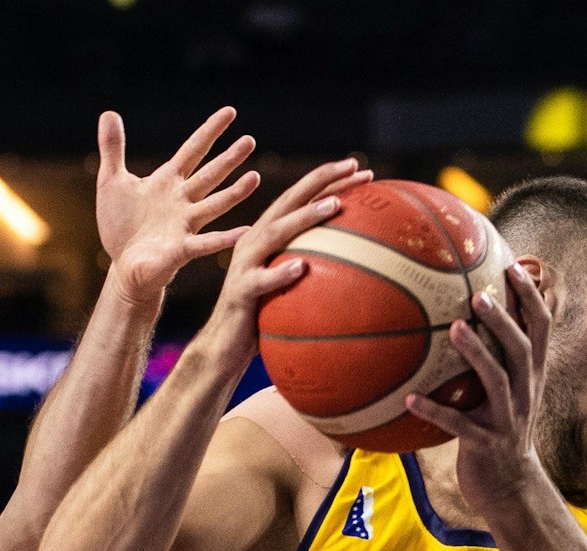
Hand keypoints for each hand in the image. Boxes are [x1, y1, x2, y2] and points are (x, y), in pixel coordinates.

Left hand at [98, 108, 260, 304]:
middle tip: (250, 141)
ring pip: (214, 205)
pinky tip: (244, 232)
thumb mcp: (111, 182)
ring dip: (234, 193)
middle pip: (210, 175)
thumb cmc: (121, 226)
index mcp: (168, 182)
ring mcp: (184, 225)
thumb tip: (109, 112)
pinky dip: (224, 238)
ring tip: (255, 178)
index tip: (230, 112)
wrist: (123, 267)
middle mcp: (182, 201)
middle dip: (229, 159)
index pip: (193, 150)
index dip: (210, 131)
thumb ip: (113, 149)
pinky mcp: (180, 250)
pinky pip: (205, 243)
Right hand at [194, 157, 373, 362]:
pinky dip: (281, 274)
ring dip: (305, 217)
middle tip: (354, 167)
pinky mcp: (240, 292)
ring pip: (275, 233)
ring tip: (335, 206)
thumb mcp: (293, 288)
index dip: (328, 181)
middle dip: (321, 180)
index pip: (300, 199)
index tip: (360, 169)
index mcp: (267, 236)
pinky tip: (302, 268)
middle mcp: (254, 242)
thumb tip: (362, 268)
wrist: (224, 347)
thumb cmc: (265, 318)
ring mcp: (244, 265)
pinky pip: (261, 281)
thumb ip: (316, 270)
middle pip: (288, 201)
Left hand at [404, 263, 552, 508]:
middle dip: (506, 320)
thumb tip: (462, 316)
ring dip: (477, 354)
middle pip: (523, 350)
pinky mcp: (485, 444)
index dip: (532, 298)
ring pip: (498, 381)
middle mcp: (525, 393)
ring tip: (455, 329)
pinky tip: (409, 400)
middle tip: (480, 294)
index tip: (513, 266)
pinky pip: (459, 424)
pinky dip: (434, 411)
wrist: (509, 487)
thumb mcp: (506, 393)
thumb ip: (496, 358)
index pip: (541, 330)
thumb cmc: (497, 430)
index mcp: (531, 376)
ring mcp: (508, 419)